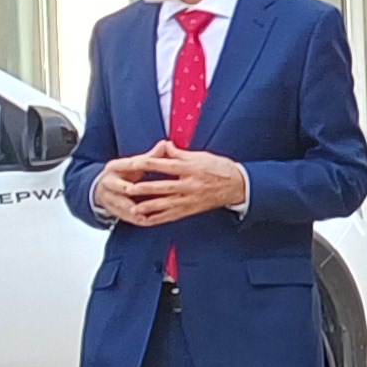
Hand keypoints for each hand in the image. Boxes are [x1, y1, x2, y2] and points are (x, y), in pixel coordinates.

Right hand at [89, 156, 148, 222]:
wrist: (102, 186)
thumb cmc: (124, 173)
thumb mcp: (133, 163)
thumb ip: (150, 156)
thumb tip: (165, 144)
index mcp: (114, 167)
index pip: (127, 165)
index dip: (137, 166)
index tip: (147, 167)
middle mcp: (109, 181)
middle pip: (121, 187)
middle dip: (131, 191)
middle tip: (146, 194)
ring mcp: (108, 196)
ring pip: (120, 205)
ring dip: (134, 210)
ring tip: (147, 214)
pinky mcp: (111, 209)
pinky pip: (123, 216)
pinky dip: (135, 219)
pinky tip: (147, 222)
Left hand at [113, 141, 248, 224]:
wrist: (238, 186)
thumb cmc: (220, 168)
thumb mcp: (201, 156)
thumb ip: (180, 154)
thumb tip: (164, 146)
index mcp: (191, 169)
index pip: (166, 166)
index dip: (149, 164)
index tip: (135, 163)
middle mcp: (190, 185)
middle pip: (163, 187)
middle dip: (145, 189)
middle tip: (128, 189)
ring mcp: (190, 200)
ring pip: (166, 205)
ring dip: (148, 207)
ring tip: (133, 209)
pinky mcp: (191, 210)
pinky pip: (173, 216)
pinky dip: (159, 219)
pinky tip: (147, 221)